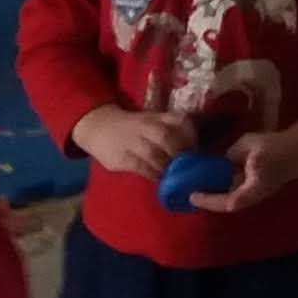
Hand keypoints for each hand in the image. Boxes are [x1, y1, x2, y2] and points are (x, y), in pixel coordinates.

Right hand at [72, 108, 192, 178]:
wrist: (99, 127)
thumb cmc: (132, 127)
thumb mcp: (151, 121)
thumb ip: (170, 130)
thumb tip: (194, 150)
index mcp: (156, 116)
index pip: (179, 121)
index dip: (191, 135)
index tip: (198, 150)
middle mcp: (145, 126)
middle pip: (167, 136)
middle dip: (180, 153)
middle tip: (189, 167)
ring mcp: (132, 141)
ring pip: (154, 153)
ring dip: (167, 166)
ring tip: (176, 177)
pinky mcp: (121, 157)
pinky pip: (140, 166)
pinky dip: (153, 174)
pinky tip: (160, 180)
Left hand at [198, 121, 297, 211]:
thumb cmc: (276, 146)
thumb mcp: (249, 145)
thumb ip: (230, 155)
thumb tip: (215, 162)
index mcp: (252, 188)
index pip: (228, 202)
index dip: (209, 201)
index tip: (192, 195)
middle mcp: (252, 196)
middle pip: (226, 204)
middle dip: (207, 200)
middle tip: (187, 192)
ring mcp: (254, 194)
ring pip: (229, 199)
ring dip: (213, 195)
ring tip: (195, 186)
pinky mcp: (254, 189)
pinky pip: (234, 192)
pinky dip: (221, 189)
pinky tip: (211, 179)